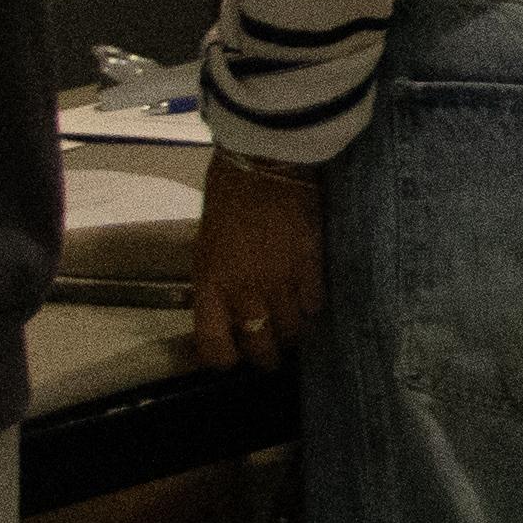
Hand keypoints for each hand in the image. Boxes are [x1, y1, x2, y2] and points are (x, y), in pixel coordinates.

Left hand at [188, 152, 326, 369]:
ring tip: (294, 328)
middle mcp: (244, 291)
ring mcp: (280, 281)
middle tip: (271, 355)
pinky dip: (312, 306)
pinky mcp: (311, 266)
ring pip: (293, 330)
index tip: (231, 358)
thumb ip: (217, 281)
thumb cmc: (227, 198)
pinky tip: (310, 300)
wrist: (265, 162)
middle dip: (265, 356)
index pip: (214, 346)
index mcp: (211, 285)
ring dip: (292, 333)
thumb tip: (228, 308)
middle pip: (260, 345)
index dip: (224, 359)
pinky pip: (315, 303)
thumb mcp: (207, 246)